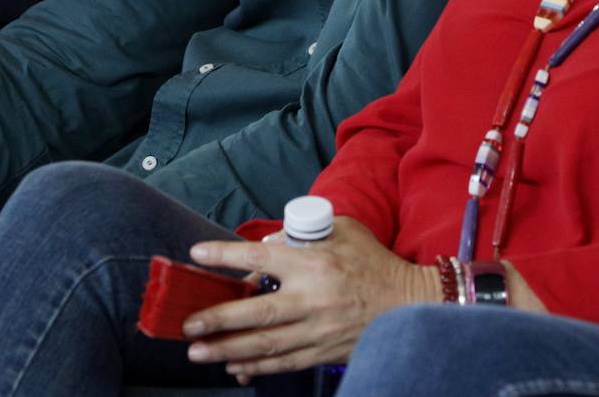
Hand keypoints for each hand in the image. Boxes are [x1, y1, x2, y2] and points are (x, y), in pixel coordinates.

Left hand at [183, 218, 439, 379]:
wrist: (410, 304)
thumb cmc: (372, 260)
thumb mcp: (340, 231)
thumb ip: (301, 234)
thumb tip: (265, 249)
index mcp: (312, 262)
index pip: (260, 259)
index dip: (225, 256)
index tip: (197, 254)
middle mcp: (311, 299)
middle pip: (256, 313)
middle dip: (218, 319)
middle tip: (188, 324)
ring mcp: (317, 330)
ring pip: (265, 345)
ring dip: (228, 350)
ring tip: (198, 352)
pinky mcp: (324, 352)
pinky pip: (284, 364)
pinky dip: (257, 368)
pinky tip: (234, 368)